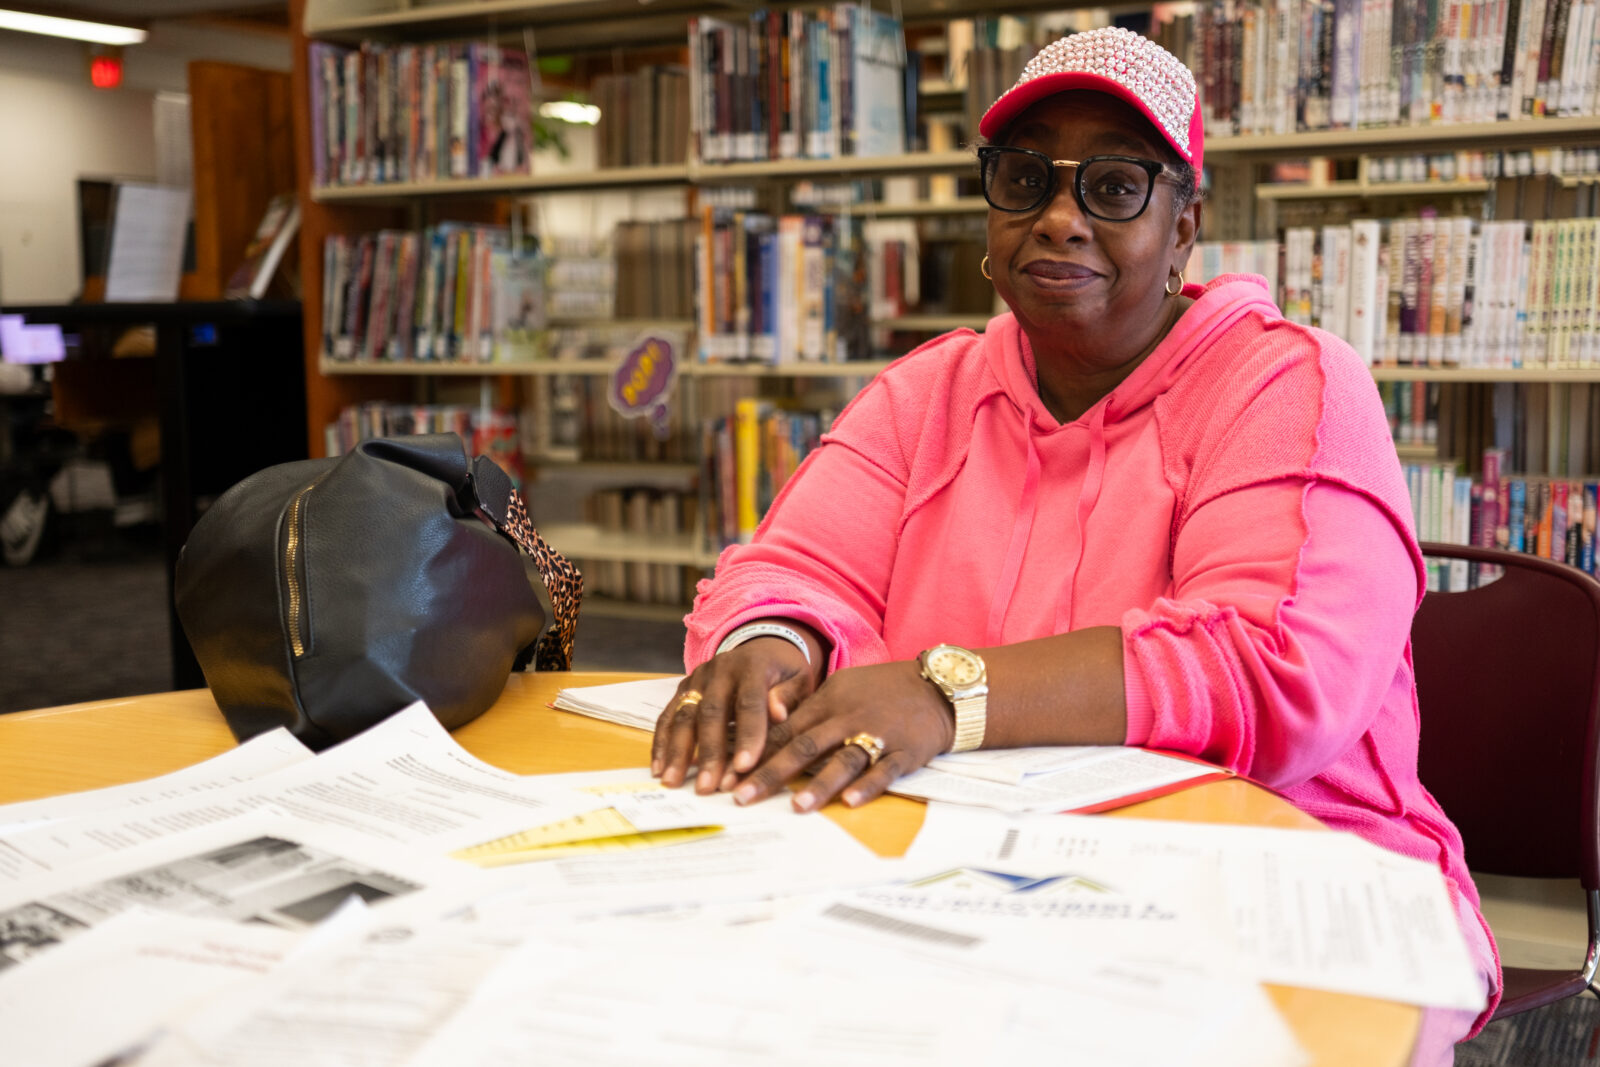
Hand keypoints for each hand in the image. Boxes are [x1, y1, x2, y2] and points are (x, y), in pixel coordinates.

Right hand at [651, 637, 815, 793]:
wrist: (763, 647)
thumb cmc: (784, 673)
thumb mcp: (799, 678)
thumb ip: (789, 696)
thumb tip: (778, 714)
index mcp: (752, 666)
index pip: (749, 701)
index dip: (748, 734)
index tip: (745, 766)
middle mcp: (720, 670)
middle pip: (710, 711)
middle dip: (709, 751)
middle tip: (708, 786)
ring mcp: (697, 679)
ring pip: (684, 715)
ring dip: (677, 751)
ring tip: (673, 781)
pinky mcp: (682, 689)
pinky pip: (668, 716)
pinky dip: (662, 743)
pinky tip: (660, 768)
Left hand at [731, 659, 955, 812]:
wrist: (939, 687)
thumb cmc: (884, 689)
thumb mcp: (843, 687)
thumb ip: (809, 709)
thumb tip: (770, 730)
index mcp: (829, 702)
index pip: (786, 728)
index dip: (756, 752)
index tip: (729, 773)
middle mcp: (848, 717)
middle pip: (805, 746)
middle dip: (772, 773)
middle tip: (742, 796)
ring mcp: (878, 734)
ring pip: (843, 760)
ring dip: (820, 784)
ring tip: (797, 806)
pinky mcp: (905, 752)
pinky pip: (884, 771)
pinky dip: (867, 786)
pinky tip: (850, 802)